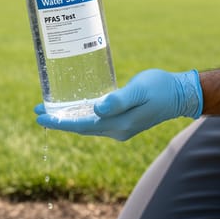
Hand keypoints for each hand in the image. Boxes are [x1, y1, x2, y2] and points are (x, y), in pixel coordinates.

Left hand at [35, 69, 202, 140]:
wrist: (181, 94)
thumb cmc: (161, 88)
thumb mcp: (139, 90)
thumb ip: (118, 100)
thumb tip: (96, 109)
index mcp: (118, 125)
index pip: (81, 126)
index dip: (59, 122)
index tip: (41, 118)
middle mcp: (117, 130)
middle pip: (80, 127)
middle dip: (58, 121)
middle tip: (37, 112)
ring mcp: (120, 127)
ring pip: (87, 125)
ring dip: (68, 118)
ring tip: (49, 110)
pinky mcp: (123, 121)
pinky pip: (96, 121)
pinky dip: (81, 115)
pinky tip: (74, 108)